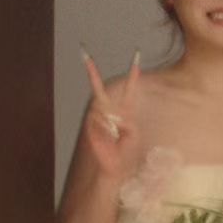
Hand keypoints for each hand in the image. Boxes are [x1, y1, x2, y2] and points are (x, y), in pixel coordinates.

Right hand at [81, 45, 142, 181]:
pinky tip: (108, 134)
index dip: (133, 77)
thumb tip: (113, 113)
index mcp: (125, 112)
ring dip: (110, 121)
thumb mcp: (133, 134)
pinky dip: (104, 126)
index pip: (130, 91)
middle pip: (100, 90)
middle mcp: (110, 112)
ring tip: (115, 134)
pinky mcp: (91, 125)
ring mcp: (98, 118)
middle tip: (86, 56)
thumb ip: (128, 121)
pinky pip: (97, 119)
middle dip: (92, 73)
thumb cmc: (126, 152)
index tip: (136, 60)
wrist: (114, 166)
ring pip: (102, 108)